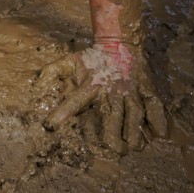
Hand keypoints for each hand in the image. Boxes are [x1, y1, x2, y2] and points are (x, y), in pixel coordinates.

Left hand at [36, 40, 166, 151]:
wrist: (118, 42)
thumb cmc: (91, 58)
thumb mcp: (67, 62)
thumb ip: (50, 73)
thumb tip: (35, 85)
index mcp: (89, 87)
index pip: (73, 102)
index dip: (61, 113)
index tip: (49, 126)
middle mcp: (110, 91)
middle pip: (111, 116)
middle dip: (112, 135)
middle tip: (113, 150)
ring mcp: (129, 90)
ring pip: (134, 114)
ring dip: (135, 132)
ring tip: (134, 148)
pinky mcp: (145, 88)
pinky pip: (153, 105)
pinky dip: (157, 119)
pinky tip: (159, 134)